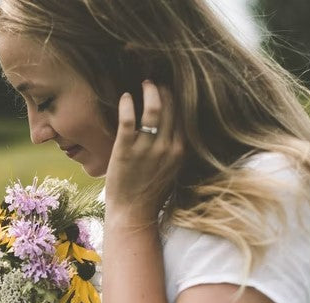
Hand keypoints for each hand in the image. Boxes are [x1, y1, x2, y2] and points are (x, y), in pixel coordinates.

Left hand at [105, 80, 184, 223]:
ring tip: (144, 83)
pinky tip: (125, 97)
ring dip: (149, 92)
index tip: (171, 88)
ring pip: (153, 110)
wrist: (133, 214)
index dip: (177, 98)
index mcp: (180, 151)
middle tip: (156, 81)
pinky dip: (127, 104)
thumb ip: (173, 149)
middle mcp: (167, 148)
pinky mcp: (125, 151)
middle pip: (171, 108)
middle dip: (165, 90)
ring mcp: (146, 149)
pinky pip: (128, 120)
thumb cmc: (149, 193)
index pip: (184, 116)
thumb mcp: (170, 170)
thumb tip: (174, 130)